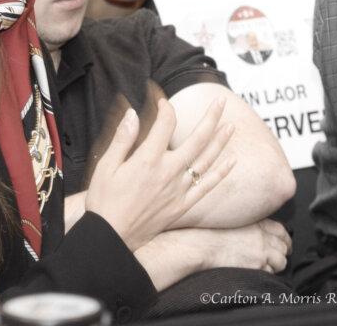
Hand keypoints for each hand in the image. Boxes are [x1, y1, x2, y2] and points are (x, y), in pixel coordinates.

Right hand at [86, 97, 234, 249]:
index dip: (165, 107)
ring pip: (207, 161)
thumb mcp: (106, 165)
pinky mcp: (183, 205)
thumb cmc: (105, 200)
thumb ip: (123, 138)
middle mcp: (169, 172)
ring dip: (221, 141)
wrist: (113, 236)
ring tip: (231, 125)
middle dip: (211, 118)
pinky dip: (221, 173)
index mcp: (148, 159)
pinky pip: (208, 186)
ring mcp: (179, 189)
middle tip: (220, 102)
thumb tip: (134, 113)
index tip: (162, 99)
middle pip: (197, 139)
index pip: (165, 124)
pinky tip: (231, 161)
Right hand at [200, 220, 290, 273]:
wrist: (200, 245)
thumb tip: (258, 232)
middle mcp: (261, 235)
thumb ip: (247, 225)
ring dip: (275, 264)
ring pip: (281, 261)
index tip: (284, 243)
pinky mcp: (257, 265)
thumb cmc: (207, 233)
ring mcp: (261, 251)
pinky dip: (265, 272)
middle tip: (277, 257)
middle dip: (281, 253)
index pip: (280, 230)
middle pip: (283, 246)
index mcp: (255, 222)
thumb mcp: (229, 221)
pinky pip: (270, 272)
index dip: (284, 238)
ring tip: (264, 265)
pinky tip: (254, 270)